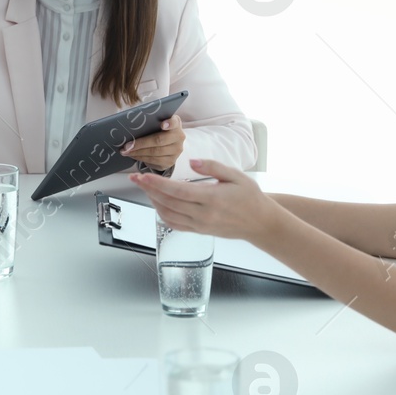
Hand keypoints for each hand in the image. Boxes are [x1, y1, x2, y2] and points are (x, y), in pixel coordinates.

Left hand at [120, 115, 184, 171]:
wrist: (168, 144)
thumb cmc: (158, 130)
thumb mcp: (157, 123)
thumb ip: (150, 122)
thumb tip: (131, 126)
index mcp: (176, 124)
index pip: (174, 122)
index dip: (169, 124)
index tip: (162, 125)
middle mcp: (179, 137)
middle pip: (159, 140)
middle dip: (140, 143)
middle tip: (127, 145)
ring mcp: (176, 151)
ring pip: (155, 153)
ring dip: (138, 153)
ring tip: (126, 151)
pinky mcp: (170, 162)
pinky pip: (154, 161)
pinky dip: (141, 158)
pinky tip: (133, 156)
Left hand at [130, 158, 278, 239]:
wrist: (260, 223)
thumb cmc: (250, 197)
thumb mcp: (236, 175)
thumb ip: (213, 167)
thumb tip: (192, 163)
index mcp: (211, 199)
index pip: (177, 191)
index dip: (156, 184)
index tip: (142, 176)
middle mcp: (203, 214)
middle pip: (168, 202)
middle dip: (148, 190)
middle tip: (135, 178)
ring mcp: (200, 225)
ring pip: (168, 215)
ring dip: (154, 202)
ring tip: (146, 188)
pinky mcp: (199, 231)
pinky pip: (175, 225)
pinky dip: (162, 214)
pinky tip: (158, 203)